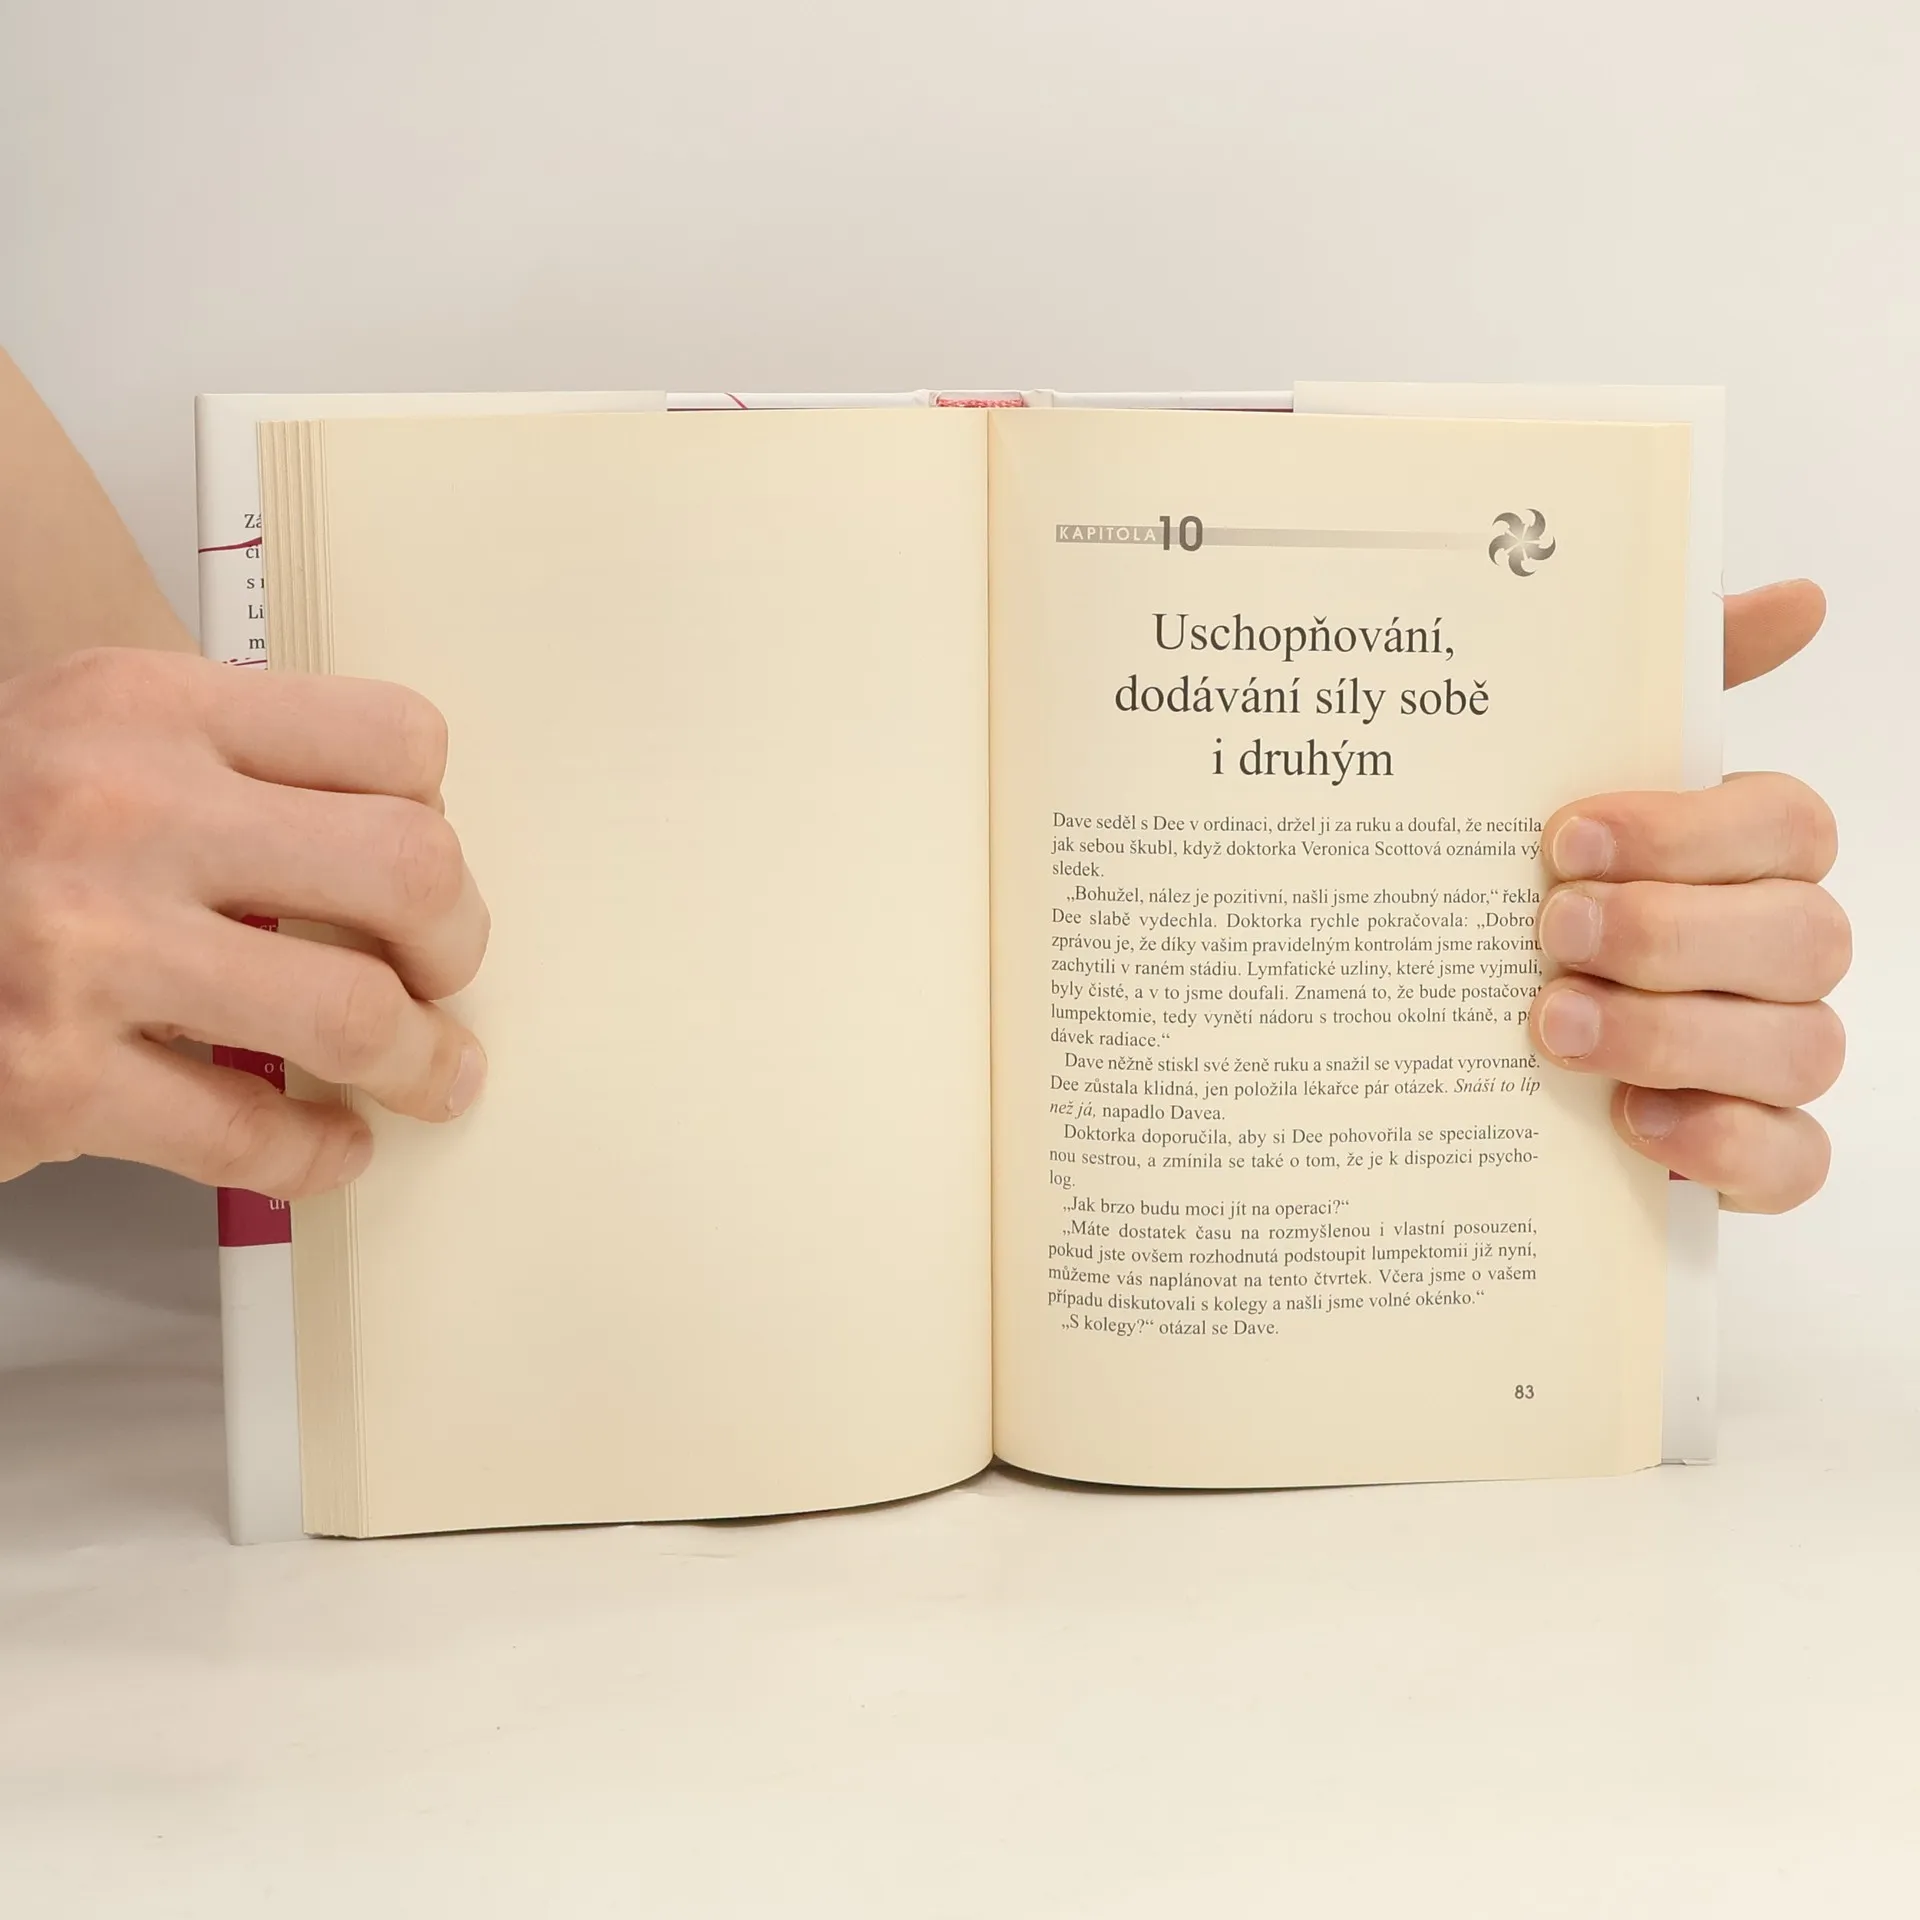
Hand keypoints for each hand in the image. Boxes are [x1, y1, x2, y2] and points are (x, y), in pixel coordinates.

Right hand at [0, 649, 488, 1197]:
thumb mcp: (69, 739)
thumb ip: (214, 768)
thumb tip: (389, 841)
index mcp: (141, 706)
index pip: (391, 739)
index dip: (436, 814)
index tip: (421, 864)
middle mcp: (120, 809)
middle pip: (409, 868)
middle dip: (456, 941)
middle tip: (444, 976)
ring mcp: (85, 948)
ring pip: (353, 1011)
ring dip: (419, 1060)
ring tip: (427, 1075)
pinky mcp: (51, 1078)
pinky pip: (250, 1132)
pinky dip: (316, 1152)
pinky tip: (327, 1143)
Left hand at [1529, 580, 1846, 1212]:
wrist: (1476, 1044)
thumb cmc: (1545, 899)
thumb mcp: (1572, 788)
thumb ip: (1675, 687)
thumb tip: (1796, 597)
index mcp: (1747, 856)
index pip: (1785, 823)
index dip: (1685, 831)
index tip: (1564, 838)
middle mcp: (1780, 951)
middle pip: (1801, 936)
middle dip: (1668, 935)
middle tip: (1549, 934)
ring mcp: (1776, 1057)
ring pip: (1801, 1046)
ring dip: (1672, 1036)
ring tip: (1552, 1028)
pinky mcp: (1756, 1151)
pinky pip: (1793, 1158)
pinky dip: (1723, 1144)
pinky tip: (1631, 1123)